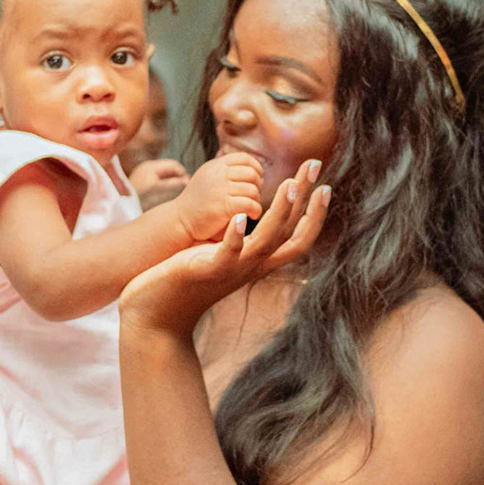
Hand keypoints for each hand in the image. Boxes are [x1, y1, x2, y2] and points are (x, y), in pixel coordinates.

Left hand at [125, 160, 328, 334]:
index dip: (315, 214)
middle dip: (307, 201)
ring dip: (280, 213)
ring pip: (265, 243)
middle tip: (315, 166)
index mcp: (257, 262)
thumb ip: (239, 242)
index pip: (299, 238)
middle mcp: (252, 267)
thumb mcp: (222, 258)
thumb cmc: (186, 283)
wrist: (158, 318)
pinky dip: (235, 236)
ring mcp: (231, 270)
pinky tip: (239, 216)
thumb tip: (246, 217)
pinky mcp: (206, 272)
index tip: (325, 186)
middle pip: (291, 235)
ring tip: (290, 185)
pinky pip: (226, 254)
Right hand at [170, 153, 263, 241]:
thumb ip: (226, 171)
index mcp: (216, 166)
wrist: (180, 220)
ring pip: (252, 190)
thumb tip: (253, 169)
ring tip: (251, 208)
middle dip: (258, 185)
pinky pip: (249, 204)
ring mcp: (219, 190)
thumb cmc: (199, 202)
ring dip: (256, 200)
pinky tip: (252, 216)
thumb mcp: (209, 178)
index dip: (256, 168)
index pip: (244, 158)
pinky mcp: (222, 207)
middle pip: (251, 173)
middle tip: (254, 197)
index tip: (256, 181)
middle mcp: (217, 175)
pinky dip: (255, 210)